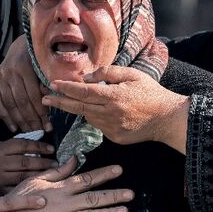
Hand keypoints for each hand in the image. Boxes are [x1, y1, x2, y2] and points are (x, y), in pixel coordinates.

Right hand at [0, 35, 51, 132]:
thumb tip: (50, 102)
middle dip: (31, 120)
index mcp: (24, 67)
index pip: (33, 95)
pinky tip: (13, 127)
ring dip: (19, 121)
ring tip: (29, 132)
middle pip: (21, 102)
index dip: (41, 112)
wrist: (20, 47)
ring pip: (9, 104)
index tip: (48, 126)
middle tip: (39, 132)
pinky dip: (5, 117)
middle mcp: (9, 73)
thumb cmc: (37, 59)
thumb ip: (45, 83)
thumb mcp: (44, 67)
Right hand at [0, 138, 57, 197]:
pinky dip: (28, 195)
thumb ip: (9, 146)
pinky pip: (15, 195)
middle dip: (44, 164)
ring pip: (23, 179)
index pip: (22, 146)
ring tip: (53, 180)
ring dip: (40, 179)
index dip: (39, 147)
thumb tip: (34, 145)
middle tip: (58, 165)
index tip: (52, 150)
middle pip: (25, 163)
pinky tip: (39, 194)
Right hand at [0, 157, 132, 211]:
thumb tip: (74, 159)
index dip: (104, 174)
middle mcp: (65, 204)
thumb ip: (57, 170)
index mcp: (60, 189)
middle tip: (131, 194)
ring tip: (124, 210)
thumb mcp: (36, 179)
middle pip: (94, 198)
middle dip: (114, 195)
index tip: (119, 170)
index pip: (86, 179)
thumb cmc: (18, 200)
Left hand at [46, 66, 190, 151]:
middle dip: (59, 102)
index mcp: (113, 96)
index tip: (52, 84)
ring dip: (79, 108)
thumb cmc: (151, 93)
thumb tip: (86, 78)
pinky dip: (96, 116)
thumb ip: (108, 73)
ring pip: (88, 117)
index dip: (66, 88)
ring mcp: (112, 128)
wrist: (168, 119)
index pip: (83, 92)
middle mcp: (110, 114)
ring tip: (70, 100)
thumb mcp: (132, 75)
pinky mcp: (115, 138)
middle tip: (44, 98)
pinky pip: (99, 125)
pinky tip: (100, 110)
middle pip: (78, 107)